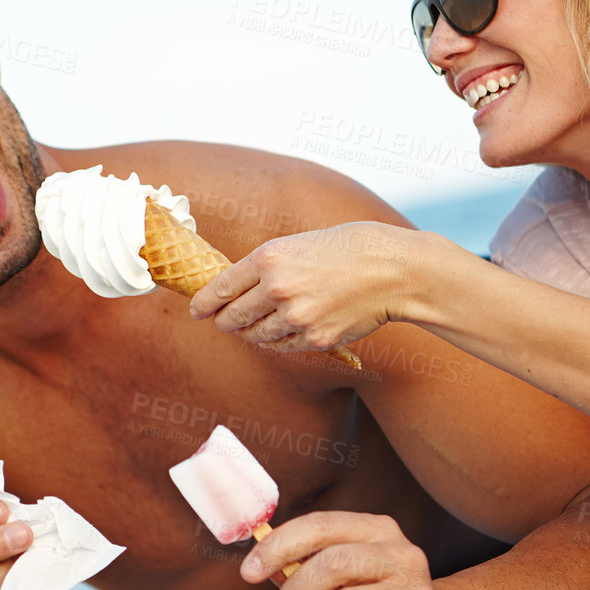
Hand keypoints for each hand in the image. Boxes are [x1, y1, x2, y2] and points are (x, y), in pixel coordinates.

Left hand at [190, 222, 417, 353]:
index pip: (221, 288)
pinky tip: (283, 330)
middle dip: (225, 321)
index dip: (204, 303)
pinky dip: (277, 341)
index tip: (197, 311)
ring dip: (251, 333)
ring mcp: (297, 317)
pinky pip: (283, 347)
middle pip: (233, 318)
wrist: (393, 270)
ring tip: (256, 325)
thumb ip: (266, 265)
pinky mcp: (316, 339)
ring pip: (256, 336)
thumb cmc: (348, 249)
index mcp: (269, 258)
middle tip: (224, 321)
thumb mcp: (299, 243)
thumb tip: (235, 290)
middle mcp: (278, 289)